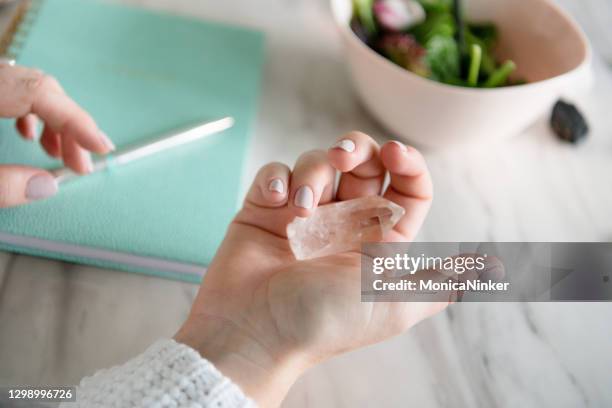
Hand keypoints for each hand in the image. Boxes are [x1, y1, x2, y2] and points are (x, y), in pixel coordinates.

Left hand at [0, 62, 113, 206]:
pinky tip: (32, 136)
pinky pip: (14, 89)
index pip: (39, 92)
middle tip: (82, 165)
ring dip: (53, 121)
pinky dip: (31, 113)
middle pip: (40, 88)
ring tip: (61, 156)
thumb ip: (1, 185)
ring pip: (30, 87)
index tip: (100, 149)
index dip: (75, 120)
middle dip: (70, 127)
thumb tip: (45, 186)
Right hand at [175, 132, 450, 405]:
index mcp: (378, 238)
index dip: (406, 161)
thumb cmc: (324, 321)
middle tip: (341, 157)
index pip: (406, 185)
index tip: (395, 153)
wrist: (256, 333)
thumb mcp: (394, 304)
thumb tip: (489, 267)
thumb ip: (441, 282)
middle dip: (354, 147)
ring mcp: (303, 215)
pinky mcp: (265, 211)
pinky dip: (276, 179)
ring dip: (311, 173)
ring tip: (299, 208)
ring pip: (316, 162)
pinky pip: (275, 174)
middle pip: (361, 160)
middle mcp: (343, 221)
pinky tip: (275, 201)